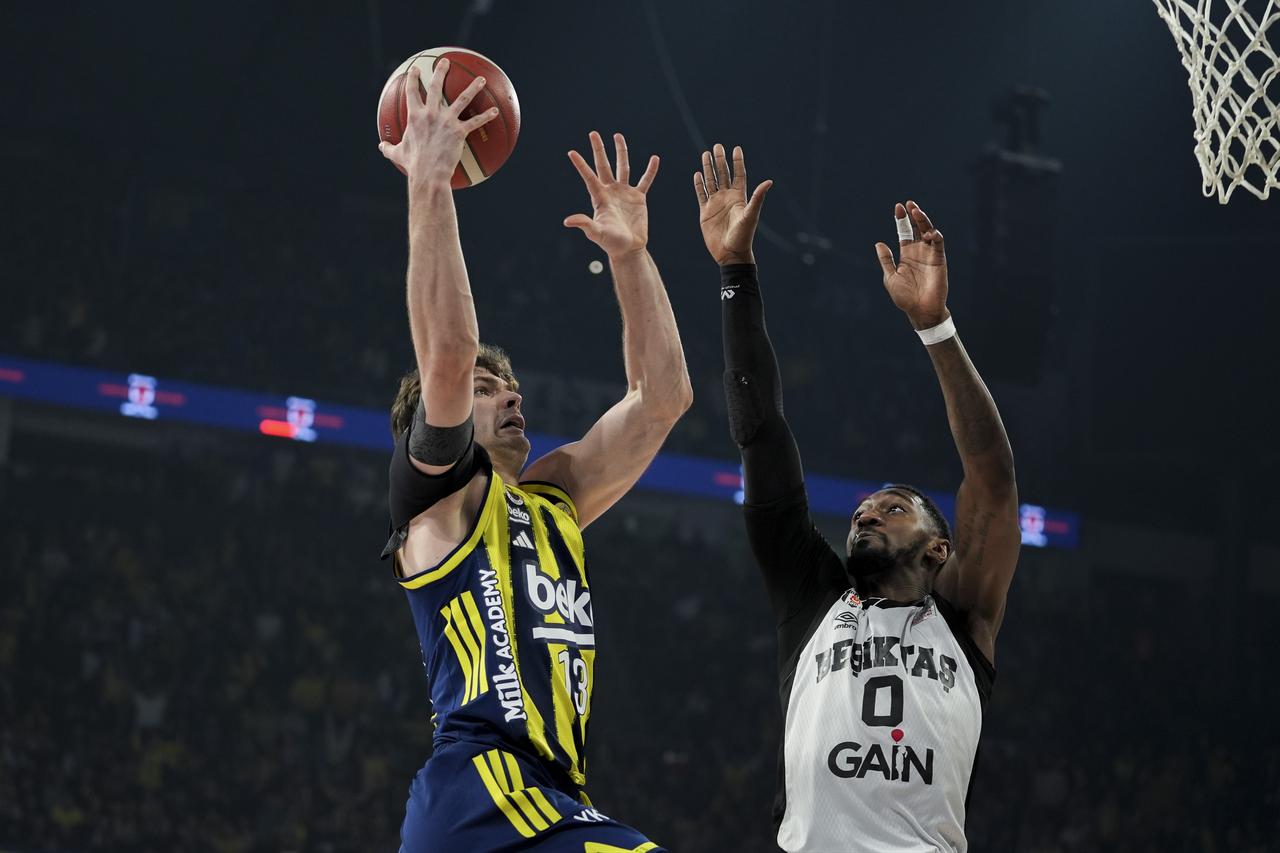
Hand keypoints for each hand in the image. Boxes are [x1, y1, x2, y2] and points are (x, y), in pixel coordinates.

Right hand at [378, 59, 499, 186]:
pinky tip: (495, 110)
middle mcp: (431, 114)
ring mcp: (446, 121)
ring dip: (473, 87)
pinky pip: (476, 122)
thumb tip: (381, 146)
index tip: (415, 69)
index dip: (413, 78)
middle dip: (440, 72)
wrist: (428, 173)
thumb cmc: (413, 164)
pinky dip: (486, 116)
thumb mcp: (398, 154)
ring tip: (481, 79)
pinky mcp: (459, 132)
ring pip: (462, 99)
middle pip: (436, 87)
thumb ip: (389, 148)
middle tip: (445, 62)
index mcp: (415, 116)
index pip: (412, 92)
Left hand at [564, 131, 658, 259]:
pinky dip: (650, 170)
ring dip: (621, 151)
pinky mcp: (639, 197)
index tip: (571, 152)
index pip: (589, 177)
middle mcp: (611, 191)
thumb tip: (567, 221)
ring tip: (618, 135)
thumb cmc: (611, 243)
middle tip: (593, 133)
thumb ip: (585, 224)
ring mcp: (625, 192)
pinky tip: (655, 158)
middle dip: (599, 149)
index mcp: (600, 197)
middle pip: (604, 165)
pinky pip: (645, 180)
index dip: (580, 165)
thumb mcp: (596, 233)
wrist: (629, 249)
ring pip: (623, 167)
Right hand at [694, 143, 771, 265]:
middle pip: (723, 174)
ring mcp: (716, 204)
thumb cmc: (743, 236)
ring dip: (708, 168)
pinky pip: (701, 194)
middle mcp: (727, 198)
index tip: (736, 148)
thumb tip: (769, 182)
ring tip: (705, 154)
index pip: (738, 174)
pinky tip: (697, 174)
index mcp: (739, 197)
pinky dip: (699, 184)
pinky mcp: (705, 212)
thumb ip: (757, 198)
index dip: (737, 162)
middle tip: (717, 146)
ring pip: (711, 181)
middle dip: (720, 160)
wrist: (730, 253)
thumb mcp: (751, 215)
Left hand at [874, 200, 949, 329]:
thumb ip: (886, 260)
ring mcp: (929, 254)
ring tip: (916, 211)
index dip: (901, 220)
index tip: (897, 207)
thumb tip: (878, 243)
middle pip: (916, 228)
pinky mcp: (939, 259)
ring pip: (928, 231)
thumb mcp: (890, 276)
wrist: (920, 310)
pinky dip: (934, 235)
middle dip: (913, 215)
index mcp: (906, 254)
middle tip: (908, 203)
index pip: (904, 232)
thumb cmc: (904, 297)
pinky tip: (927, 232)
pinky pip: (938, 243)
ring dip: (923, 220)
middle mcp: (918, 251)